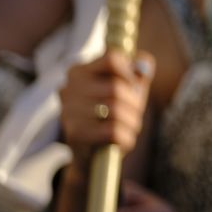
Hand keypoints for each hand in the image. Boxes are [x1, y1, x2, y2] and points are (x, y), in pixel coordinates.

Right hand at [59, 51, 155, 166]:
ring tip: (129, 126)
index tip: (133, 85)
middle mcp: (68, 88)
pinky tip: (123, 139)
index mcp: (79, 71)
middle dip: (135, 103)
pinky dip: (126, 137)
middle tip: (135, 112)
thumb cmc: (112, 113)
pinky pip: (112, 131)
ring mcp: (68, 111)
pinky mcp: (74, 133)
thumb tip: (144, 65)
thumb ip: (138, 72)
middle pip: (116, 87)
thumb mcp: (128, 88)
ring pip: (116, 110)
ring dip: (132, 121)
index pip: (111, 59)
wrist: (92, 153)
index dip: (130, 72)